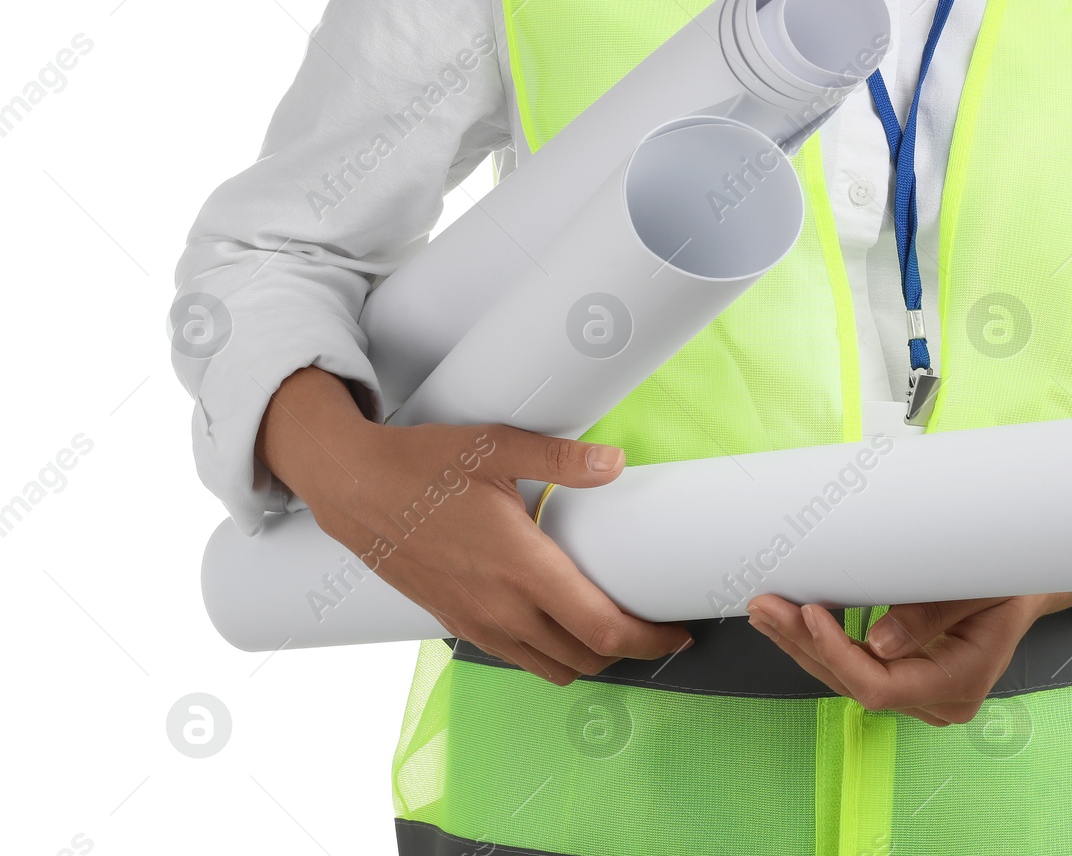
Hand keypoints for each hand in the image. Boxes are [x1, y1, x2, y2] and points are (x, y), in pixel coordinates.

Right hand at [258, 367, 690, 683]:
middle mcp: (499, 607)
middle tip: (655, 627)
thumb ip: (562, 458)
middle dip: (628, 653)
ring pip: (548, 668)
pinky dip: (547, 653)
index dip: (648, 640)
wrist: (351, 487)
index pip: (601, 629)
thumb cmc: (421, 463)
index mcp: (520, 566)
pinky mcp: (453, 622)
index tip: (676, 632)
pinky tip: (557, 619)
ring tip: (612, 627)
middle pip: (583, 660)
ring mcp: (473, 621)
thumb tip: (615, 463)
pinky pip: (514, 656)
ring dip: (588, 659)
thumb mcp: (496, 446)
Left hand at [747, 585, 1071, 724]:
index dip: (838, 654)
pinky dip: (822, 645)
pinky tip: (791, 622)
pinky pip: (857, 669)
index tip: (809, 612)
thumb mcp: (977, 587)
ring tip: (765, 610)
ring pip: (848, 680)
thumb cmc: (1007, 578)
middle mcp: (938, 700)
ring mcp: (922, 695)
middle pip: (855, 685)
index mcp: (960, 683)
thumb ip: (930, 614)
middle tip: (765, 605)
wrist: (1026, 584)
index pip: (880, 686)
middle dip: (805, 645)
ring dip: (802, 645)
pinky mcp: (908, 679)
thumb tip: (877, 641)